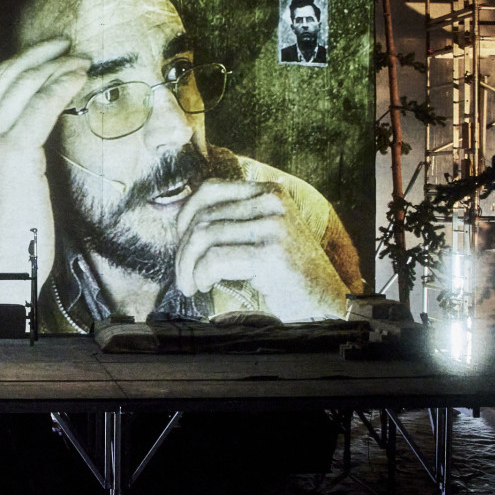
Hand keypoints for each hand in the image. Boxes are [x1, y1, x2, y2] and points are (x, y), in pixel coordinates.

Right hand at [0, 38, 88, 303]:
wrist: (1, 268)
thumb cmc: (6, 231)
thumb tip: (28, 119)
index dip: (21, 64)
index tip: (48, 54)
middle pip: (4, 78)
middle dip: (40, 56)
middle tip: (68, 46)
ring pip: (24, 86)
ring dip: (56, 67)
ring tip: (80, 61)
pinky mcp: (12, 151)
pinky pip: (41, 105)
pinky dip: (62, 85)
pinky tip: (78, 78)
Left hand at [173, 178, 347, 318]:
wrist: (326, 304)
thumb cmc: (286, 276)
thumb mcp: (258, 237)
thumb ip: (227, 222)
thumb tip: (168, 213)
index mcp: (269, 192)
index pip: (209, 190)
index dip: (184, 217)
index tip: (181, 245)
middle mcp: (272, 201)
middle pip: (203, 216)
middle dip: (183, 249)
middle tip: (184, 277)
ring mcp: (273, 225)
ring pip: (204, 236)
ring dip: (188, 265)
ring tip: (190, 285)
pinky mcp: (270, 253)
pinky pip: (215, 259)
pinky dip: (201, 274)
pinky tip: (204, 286)